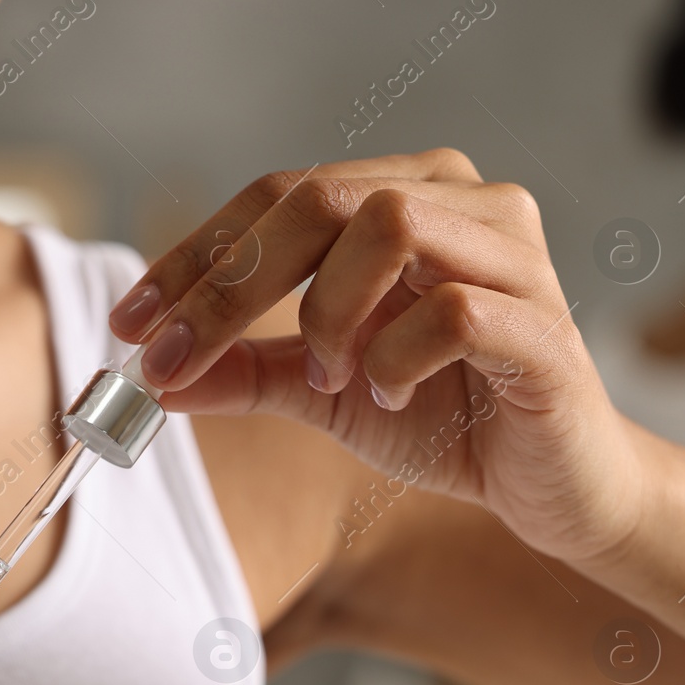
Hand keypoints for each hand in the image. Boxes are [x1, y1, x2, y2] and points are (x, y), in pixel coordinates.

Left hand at [109, 149, 644, 563]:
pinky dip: (394, 357)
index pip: (277, 197)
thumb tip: (149, 376)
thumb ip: (244, 372)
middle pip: (319, 195)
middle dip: (227, 282)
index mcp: (406, 197)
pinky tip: (387, 395)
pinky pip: (453, 310)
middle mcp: (464, 202)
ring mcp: (513, 255)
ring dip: (327, 309)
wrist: (554, 489)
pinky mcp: (545, 326)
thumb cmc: (445, 418)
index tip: (130, 323)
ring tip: (329, 377)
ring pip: (388, 222)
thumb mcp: (321, 394)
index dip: (195, 255)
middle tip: (172, 355)